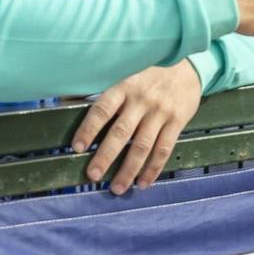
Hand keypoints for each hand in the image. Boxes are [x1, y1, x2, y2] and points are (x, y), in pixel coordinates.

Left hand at [71, 61, 201, 194]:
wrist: (189, 66)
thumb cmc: (150, 74)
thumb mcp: (127, 75)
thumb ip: (102, 91)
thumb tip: (65, 99)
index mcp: (125, 87)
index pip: (103, 109)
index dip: (89, 129)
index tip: (77, 148)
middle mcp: (142, 100)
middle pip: (121, 132)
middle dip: (106, 156)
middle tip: (93, 175)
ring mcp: (161, 112)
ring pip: (142, 146)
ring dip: (129, 170)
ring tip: (117, 188)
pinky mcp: (177, 121)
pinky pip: (164, 149)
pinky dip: (153, 168)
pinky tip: (143, 182)